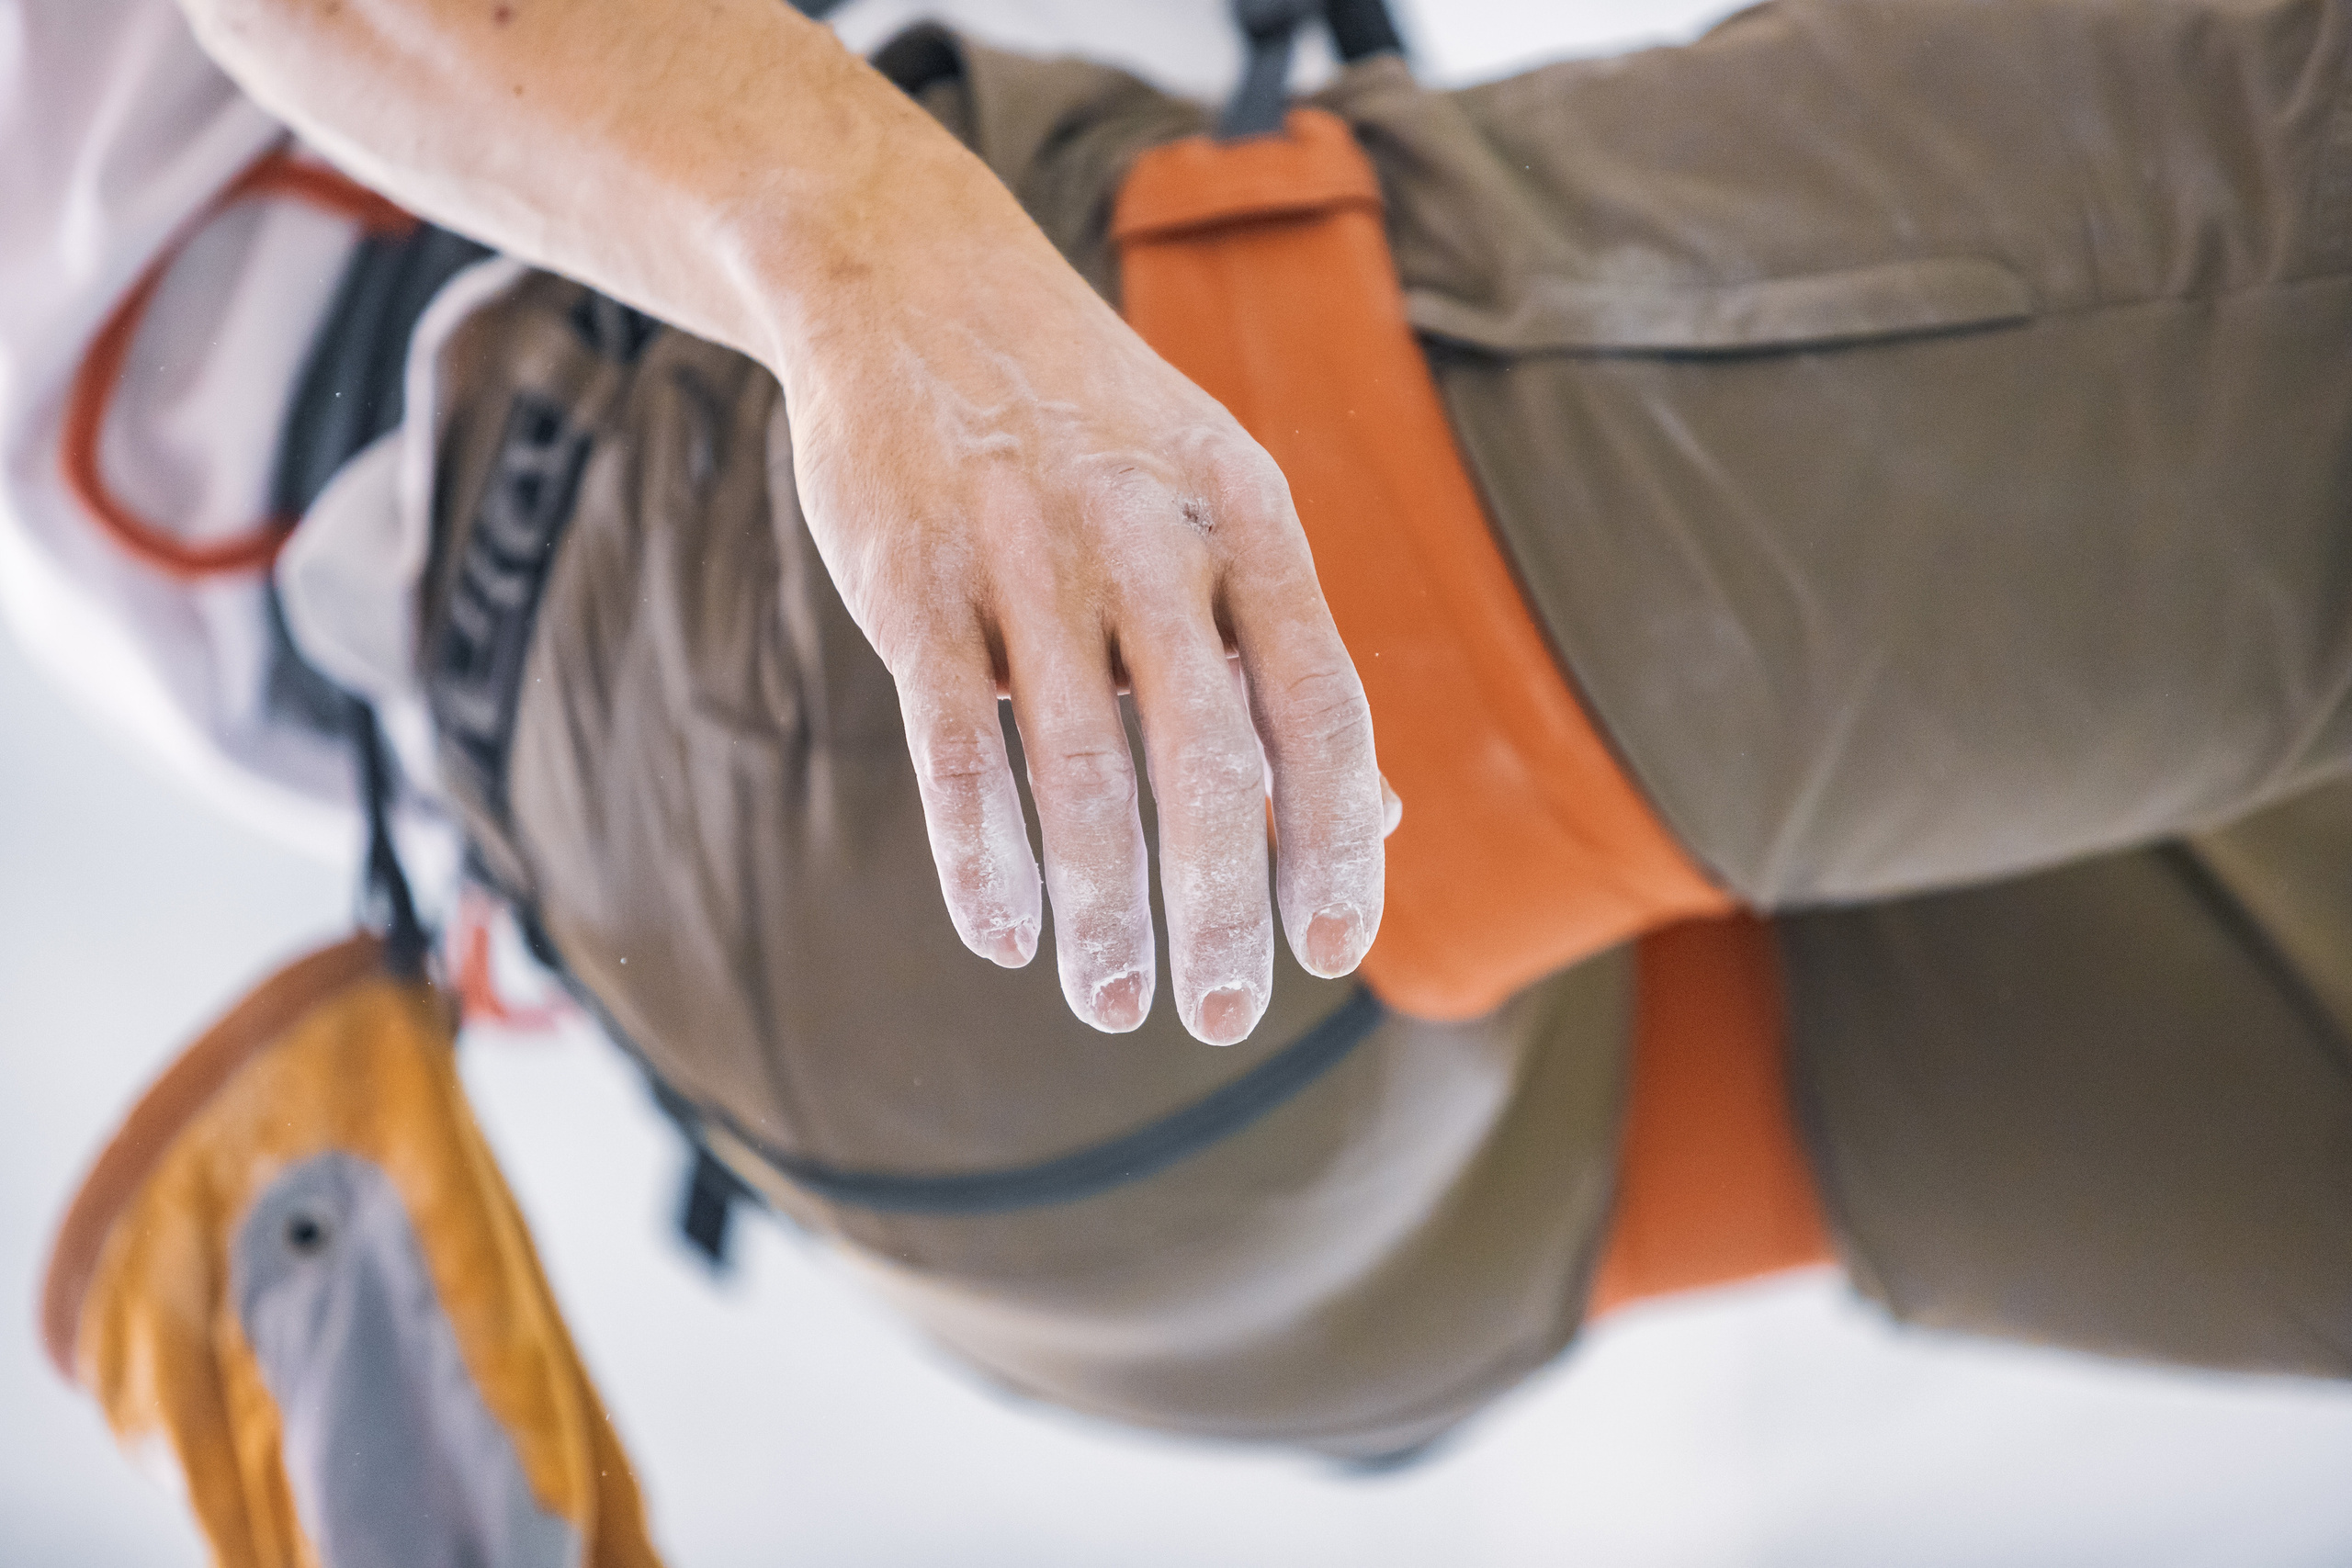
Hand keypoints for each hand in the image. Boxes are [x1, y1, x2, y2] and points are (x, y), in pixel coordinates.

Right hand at [183, 0, 1384, 1042]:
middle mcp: (1147, 533)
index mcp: (1247, 513)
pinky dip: (980, 855)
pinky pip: (955, 743)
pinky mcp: (909, 573)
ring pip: (1079, 771)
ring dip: (1102, 911)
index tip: (1331, 948)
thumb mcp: (1216, 499)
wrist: (911, 274)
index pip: (1323, 704)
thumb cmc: (1089, 423)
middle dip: (1221, 909)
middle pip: (1210, 760)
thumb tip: (1380, 820)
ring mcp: (1024, 550)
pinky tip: (1002, 935)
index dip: (1338, 839)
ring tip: (1113, 1004)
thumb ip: (1283, 653)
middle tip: (1220, 1015)